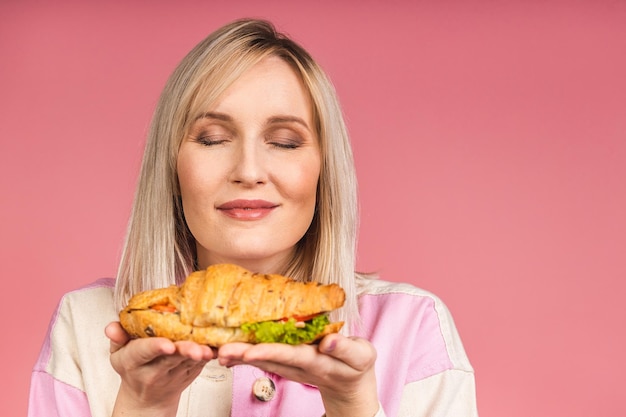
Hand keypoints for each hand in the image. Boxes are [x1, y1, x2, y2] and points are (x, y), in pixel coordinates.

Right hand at [105, 322, 214, 416]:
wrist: (147, 397)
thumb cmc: (133, 368)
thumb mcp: (118, 353)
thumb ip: (117, 337)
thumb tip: (112, 328)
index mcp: (134, 361)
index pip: (144, 352)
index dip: (156, 347)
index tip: (167, 344)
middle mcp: (155, 370)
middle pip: (171, 358)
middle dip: (184, 351)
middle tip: (196, 348)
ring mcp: (175, 373)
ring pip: (189, 362)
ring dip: (200, 355)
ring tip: (209, 349)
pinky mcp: (190, 373)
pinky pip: (201, 364)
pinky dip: (209, 355)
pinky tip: (216, 347)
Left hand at [218, 334, 378, 416]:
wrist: (351, 384)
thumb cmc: (357, 364)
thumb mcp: (361, 355)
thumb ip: (346, 348)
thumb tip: (329, 341)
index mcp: (317, 361)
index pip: (291, 355)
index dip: (270, 352)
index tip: (251, 351)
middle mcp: (299, 365)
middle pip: (269, 359)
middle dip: (245, 355)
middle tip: (222, 351)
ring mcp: (291, 367)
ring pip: (262, 361)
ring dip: (240, 356)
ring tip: (218, 350)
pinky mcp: (286, 364)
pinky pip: (263, 360)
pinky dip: (244, 357)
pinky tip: (227, 352)